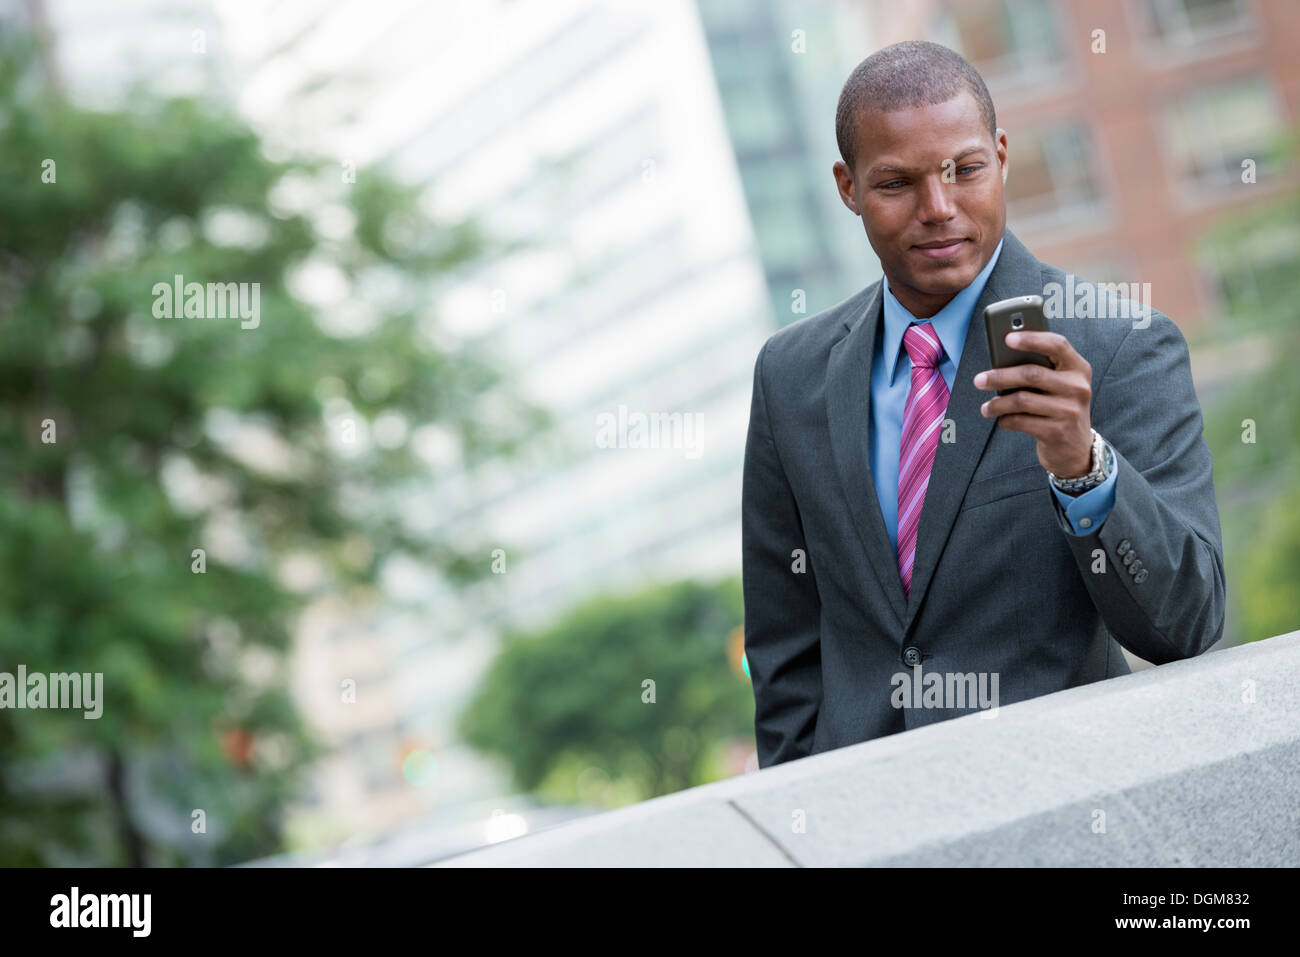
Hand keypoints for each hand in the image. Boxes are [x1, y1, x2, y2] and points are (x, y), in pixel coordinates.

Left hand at [973, 331, 1092, 477]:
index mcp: (1078, 368)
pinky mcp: (1057, 432)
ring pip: (1022, 400)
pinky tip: (1002, 420)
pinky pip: (1020, 421)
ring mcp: (1069, 410)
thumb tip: (1001, 360)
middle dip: (1000, 376)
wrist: (1076, 448)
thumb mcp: (1059, 386)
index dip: (1032, 339)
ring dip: (997, 404)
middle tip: (979, 380)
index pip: (1058, 345)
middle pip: (1031, 374)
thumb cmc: (1058, 408)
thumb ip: (1040, 370)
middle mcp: (1078, 387)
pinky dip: (1005, 420)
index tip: (1007, 338)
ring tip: (986, 408)